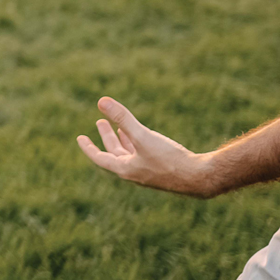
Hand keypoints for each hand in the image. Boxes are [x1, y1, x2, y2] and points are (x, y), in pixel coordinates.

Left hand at [77, 97, 223, 196]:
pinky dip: (137, 144)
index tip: (80, 138)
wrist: (199, 178)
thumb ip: (123, 118)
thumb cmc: (169, 160)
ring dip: (122, 139)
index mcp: (125, 169)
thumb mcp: (142, 136)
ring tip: (118, 127)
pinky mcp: (161, 169)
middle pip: (114, 153)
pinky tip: (142, 136)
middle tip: (100, 122)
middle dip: (107, 137)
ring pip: (129, 154)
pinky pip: (143, 155)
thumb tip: (101, 101)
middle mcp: (134, 172)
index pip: (100, 158)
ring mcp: (148, 172)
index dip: (88, 147)